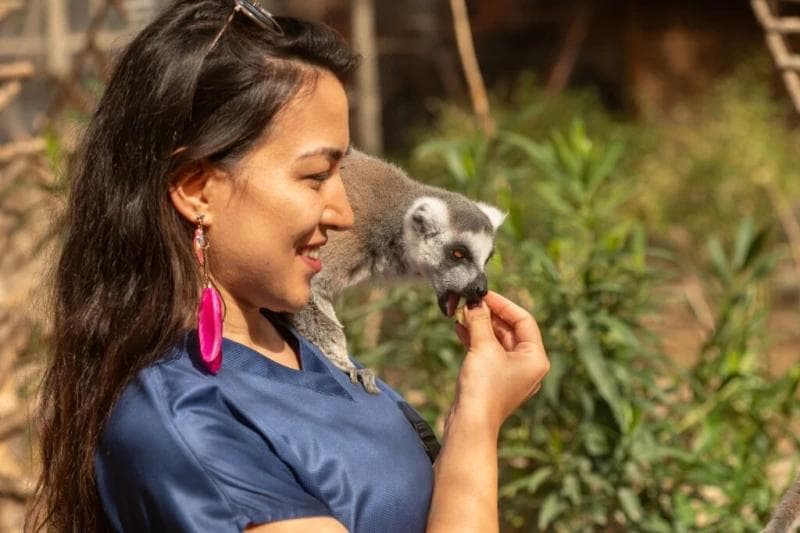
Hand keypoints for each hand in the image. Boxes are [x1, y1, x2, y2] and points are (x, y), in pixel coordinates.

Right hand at [452, 291, 549, 433]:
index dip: (503, 304)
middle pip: (511, 330)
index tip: (484, 294)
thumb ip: (480, 321)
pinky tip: (461, 328)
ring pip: (498, 341)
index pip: (524, 320)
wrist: (470, 424)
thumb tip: (476, 302)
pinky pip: (489, 353)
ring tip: (463, 313)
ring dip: (480, 326)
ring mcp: (512, 374)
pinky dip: (476, 340)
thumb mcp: (483, 348)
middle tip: (471, 302)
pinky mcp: (495, 380)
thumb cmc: (483, 387)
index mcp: (536, 358)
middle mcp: (528, 366)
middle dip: (489, 315)